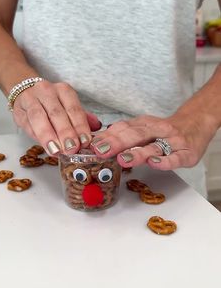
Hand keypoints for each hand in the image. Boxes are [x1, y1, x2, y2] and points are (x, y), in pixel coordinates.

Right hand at [12, 80, 100, 154]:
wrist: (26, 92)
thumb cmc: (51, 103)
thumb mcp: (68, 106)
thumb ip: (81, 117)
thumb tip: (97, 127)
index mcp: (64, 90)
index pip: (74, 108)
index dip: (80, 126)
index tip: (85, 141)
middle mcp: (47, 91)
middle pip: (57, 113)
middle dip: (65, 132)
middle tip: (72, 149)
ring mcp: (31, 99)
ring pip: (39, 117)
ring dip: (49, 136)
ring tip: (56, 151)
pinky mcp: (19, 110)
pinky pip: (28, 123)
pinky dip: (37, 136)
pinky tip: (44, 146)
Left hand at [90, 111, 216, 169]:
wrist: (195, 124)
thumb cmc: (163, 131)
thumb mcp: (143, 128)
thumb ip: (122, 133)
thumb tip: (96, 140)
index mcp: (144, 124)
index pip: (124, 128)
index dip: (108, 135)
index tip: (92, 144)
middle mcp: (157, 130)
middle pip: (136, 135)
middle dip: (117, 142)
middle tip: (101, 150)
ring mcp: (172, 141)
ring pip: (153, 147)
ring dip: (137, 152)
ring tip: (122, 159)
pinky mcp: (186, 153)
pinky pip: (175, 158)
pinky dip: (164, 161)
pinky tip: (154, 163)